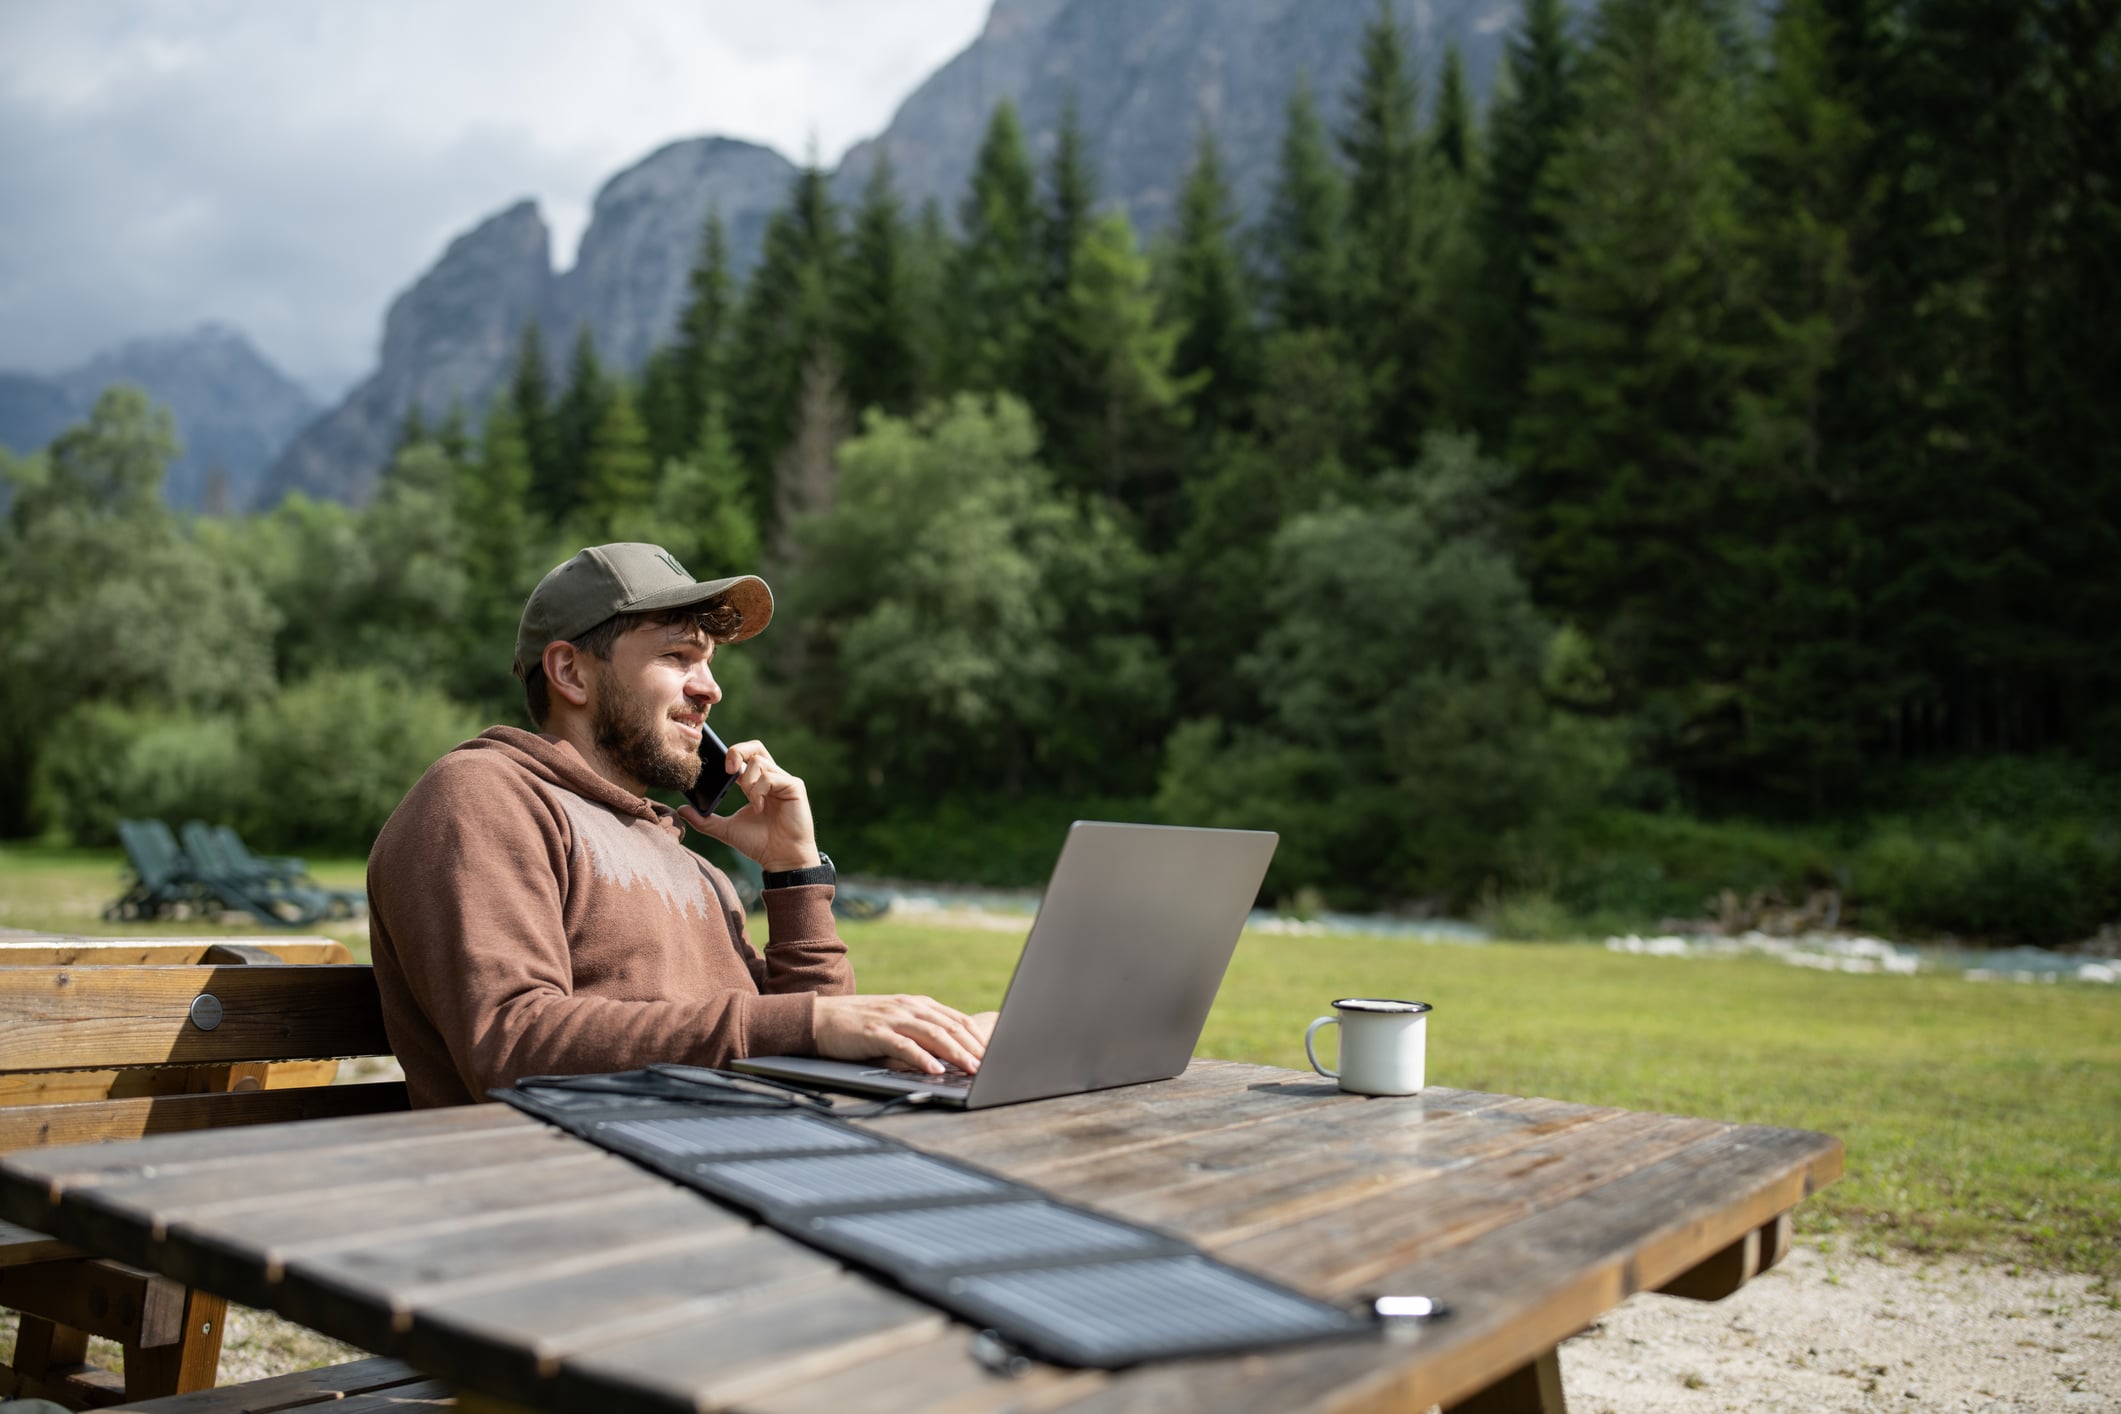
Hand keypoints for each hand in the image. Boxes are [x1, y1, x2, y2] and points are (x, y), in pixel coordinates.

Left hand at [676, 738, 818, 871]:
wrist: (780, 860)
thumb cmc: (759, 844)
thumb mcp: (726, 830)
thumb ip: (704, 820)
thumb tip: (681, 810)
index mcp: (756, 784)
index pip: (744, 756)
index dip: (730, 754)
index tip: (716, 767)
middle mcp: (771, 778)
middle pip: (755, 747)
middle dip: (738, 751)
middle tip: (728, 769)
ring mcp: (784, 781)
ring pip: (759, 762)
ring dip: (748, 782)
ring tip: (752, 804)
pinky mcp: (794, 786)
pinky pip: (770, 777)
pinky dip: (759, 791)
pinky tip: (760, 808)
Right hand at [814, 994, 988, 1075]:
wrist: (821, 1019)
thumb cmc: (861, 1027)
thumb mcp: (896, 1026)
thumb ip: (921, 1037)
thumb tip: (949, 1059)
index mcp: (918, 1005)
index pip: (957, 1020)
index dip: (979, 1037)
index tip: (997, 1054)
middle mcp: (910, 1007)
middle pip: (950, 1026)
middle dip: (974, 1047)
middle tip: (993, 1065)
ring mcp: (893, 1018)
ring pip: (933, 1034)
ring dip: (956, 1052)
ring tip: (972, 1069)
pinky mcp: (875, 1032)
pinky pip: (903, 1045)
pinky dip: (921, 1058)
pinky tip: (935, 1069)